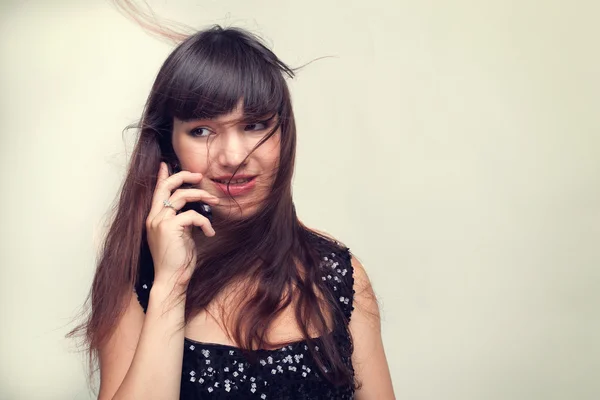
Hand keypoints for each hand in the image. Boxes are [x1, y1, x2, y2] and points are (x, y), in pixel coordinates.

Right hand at [145, 162, 218, 289]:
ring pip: (181, 196)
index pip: (157, 192)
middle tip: (199, 175)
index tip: (165, 164)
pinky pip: (192, 215)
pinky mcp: (170, 228)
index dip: (162, 177)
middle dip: (183, 176)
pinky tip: (209, 232)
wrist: (171, 280)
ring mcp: (160, 222)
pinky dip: (205, 221)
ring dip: (201, 196)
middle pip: (167, 187)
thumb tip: (193, 210)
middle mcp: (154, 218)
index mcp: (154, 219)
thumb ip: (182, 221)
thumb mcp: (180, 236)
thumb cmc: (177, 261)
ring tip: (214, 201)